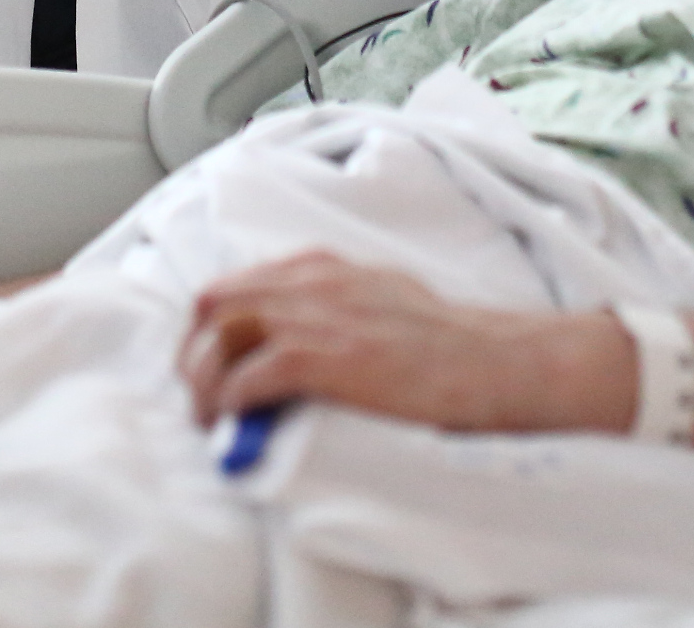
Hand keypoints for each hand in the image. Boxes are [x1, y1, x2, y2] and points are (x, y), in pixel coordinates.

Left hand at [180, 251, 630, 434]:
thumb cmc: (449, 344)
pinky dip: (231, 402)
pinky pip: (248, 376)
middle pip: (212, 305)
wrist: (498, 361)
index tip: (209, 368)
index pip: (231, 285)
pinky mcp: (326, 358)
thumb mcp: (379, 299)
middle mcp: (311, 281)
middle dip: (195, 354)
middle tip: (203, 400)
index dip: (208, 330)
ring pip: (220, 337)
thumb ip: (334, 305)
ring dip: (205, 382)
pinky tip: (237, 425)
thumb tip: (297, 340)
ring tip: (213, 420)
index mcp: (321, 267)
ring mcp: (317, 316)